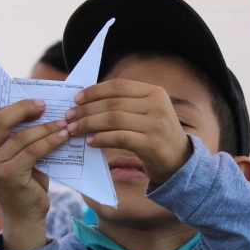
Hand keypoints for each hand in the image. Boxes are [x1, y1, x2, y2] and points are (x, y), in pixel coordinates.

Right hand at [0, 99, 70, 249]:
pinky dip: (50, 141)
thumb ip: (24, 140)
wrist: (26, 219)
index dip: (16, 106)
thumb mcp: (23, 159)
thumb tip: (46, 113)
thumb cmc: (27, 186)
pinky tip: (64, 136)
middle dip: (26, 109)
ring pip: (21, 137)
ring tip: (65, 123)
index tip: (38, 102)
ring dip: (46, 127)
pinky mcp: (9, 176)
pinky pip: (33, 151)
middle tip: (48, 106)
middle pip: (1, 122)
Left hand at [64, 79, 191, 184]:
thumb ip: (125, 104)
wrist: (180, 163)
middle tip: (69, 118)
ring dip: (89, 124)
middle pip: (113, 102)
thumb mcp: (147, 113)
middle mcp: (157, 104)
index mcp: (155, 92)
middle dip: (86, 110)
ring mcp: (156, 124)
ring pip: (113, 119)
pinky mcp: (151, 143)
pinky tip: (90, 142)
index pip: (118, 86)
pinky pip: (119, 137)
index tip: (76, 100)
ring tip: (74, 130)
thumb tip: (88, 100)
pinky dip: (101, 139)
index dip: (94, 91)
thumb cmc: (156, 137)